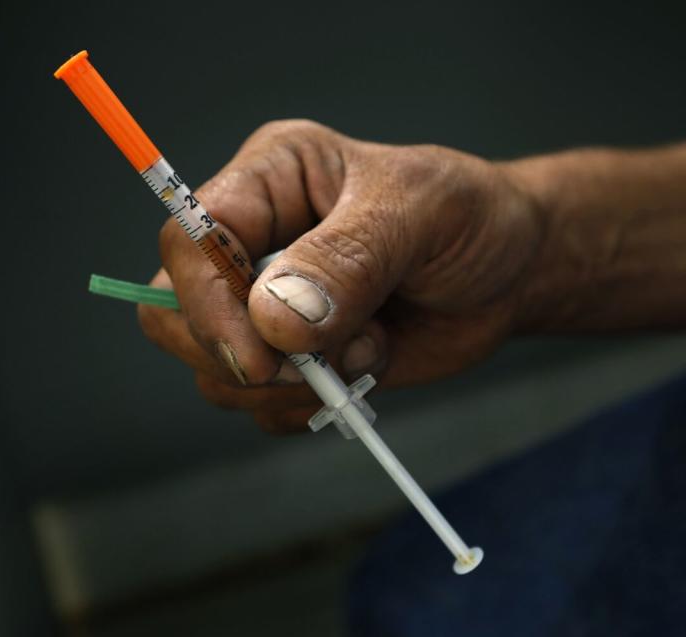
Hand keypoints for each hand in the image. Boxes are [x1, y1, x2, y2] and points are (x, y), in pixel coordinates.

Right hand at [139, 120, 542, 432]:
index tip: (260, 357)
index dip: (205, 300)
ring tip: (369, 347)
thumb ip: (349, 259)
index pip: (188, 238)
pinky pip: (262, 407)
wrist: (509, 273)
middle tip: (321, 361)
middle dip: (243, 355)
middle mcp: (252, 243)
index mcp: (269, 181)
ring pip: (217, 372)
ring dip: (294, 384)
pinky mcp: (291, 359)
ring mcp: (266, 308)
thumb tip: (274, 320)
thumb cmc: (468, 218)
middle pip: (176, 313)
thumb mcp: (422, 213)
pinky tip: (368, 367)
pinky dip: (313, 406)